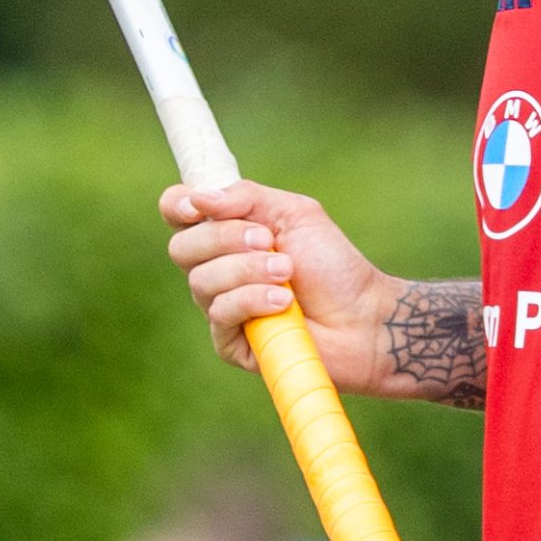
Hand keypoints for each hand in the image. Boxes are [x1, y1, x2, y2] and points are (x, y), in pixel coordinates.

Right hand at [160, 180, 401, 391]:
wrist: (364, 316)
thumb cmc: (333, 265)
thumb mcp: (295, 214)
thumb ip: (246, 198)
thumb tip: (200, 198)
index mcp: (227, 233)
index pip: (177, 213)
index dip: (177, 205)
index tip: (196, 206)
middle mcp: (216, 269)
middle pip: (183, 247)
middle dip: (226, 239)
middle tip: (270, 242)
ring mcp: (221, 306)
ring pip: (202, 281)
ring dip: (249, 271)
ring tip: (288, 274)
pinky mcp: (230, 342)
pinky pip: (220, 314)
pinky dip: (253, 301)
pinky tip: (284, 302)